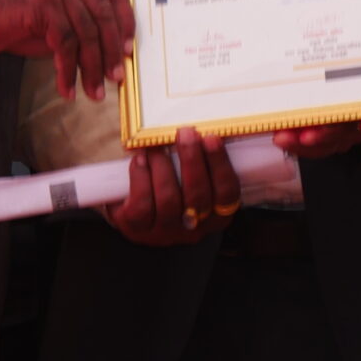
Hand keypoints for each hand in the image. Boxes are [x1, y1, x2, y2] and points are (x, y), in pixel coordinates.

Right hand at [0, 0, 133, 99]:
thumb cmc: (10, 15)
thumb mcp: (51, 13)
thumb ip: (77, 21)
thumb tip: (107, 51)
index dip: (125, 22)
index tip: (128, 49)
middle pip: (103, 14)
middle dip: (111, 50)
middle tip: (115, 77)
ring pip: (86, 32)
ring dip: (92, 67)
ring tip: (93, 90)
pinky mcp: (43, 3)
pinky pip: (65, 43)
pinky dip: (68, 70)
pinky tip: (66, 88)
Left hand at [103, 130, 240, 244]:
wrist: (133, 212)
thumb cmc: (170, 186)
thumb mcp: (192, 180)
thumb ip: (202, 162)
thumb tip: (199, 129)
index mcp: (216, 214)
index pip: (227, 193)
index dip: (220, 165)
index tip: (211, 138)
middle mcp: (194, 227)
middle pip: (198, 196)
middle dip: (192, 160)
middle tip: (185, 133)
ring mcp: (166, 232)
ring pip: (169, 199)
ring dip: (162, 166)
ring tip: (156, 146)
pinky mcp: (139, 229)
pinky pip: (142, 204)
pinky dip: (140, 176)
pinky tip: (140, 159)